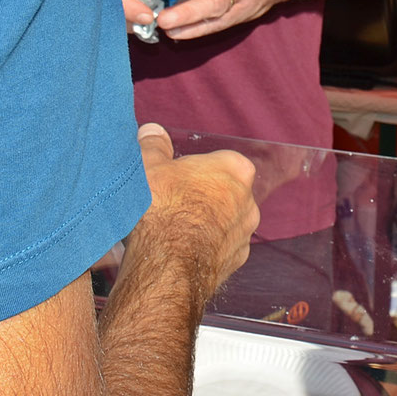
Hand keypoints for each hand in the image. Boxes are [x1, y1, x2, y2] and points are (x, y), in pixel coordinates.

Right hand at [134, 124, 258, 297]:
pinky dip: (204, 248)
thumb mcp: (149, 165)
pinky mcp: (235, 261)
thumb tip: (153, 133)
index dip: (195, 169)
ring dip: (205, 223)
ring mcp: (244, 233)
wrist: (167, 262)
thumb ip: (154, 145)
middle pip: (224, 191)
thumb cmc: (162, 209)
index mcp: (234, 168)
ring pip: (224, 222)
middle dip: (202, 196)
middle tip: (173, 201)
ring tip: (173, 229)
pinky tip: (181, 249)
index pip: (220, 160)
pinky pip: (219, 248)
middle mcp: (248, 200)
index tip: (176, 176)